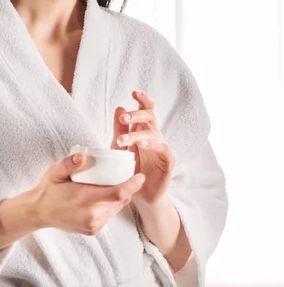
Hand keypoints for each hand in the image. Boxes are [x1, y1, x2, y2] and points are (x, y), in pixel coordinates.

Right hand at [33, 152, 145, 234]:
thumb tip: (83, 156)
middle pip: (120, 200)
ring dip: (119, 197)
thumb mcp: (55, 172)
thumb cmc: (49, 189)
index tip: (141, 176)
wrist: (38, 213)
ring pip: (116, 208)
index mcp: (84, 199)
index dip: (132, 185)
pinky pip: (108, 215)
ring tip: (114, 184)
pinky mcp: (93, 230)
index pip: (117, 193)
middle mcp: (92, 215)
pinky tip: (102, 196)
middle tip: (126, 175)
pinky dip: (109, 205)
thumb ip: (69, 163)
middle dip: (127, 188)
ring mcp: (93, 225)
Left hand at [110, 90, 174, 205]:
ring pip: (153, 133)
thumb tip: (119, 107)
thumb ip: (120, 129)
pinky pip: (163, 148)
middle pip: (150, 117)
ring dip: (136, 134)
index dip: (143, 100)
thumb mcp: (120, 148)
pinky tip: (142, 145)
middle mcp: (154, 136)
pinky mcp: (168, 161)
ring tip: (122, 140)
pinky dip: (152, 145)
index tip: (134, 93)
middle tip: (123, 118)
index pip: (146, 110)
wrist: (141, 194)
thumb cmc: (130, 169)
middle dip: (136, 114)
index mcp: (143, 130)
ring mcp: (162, 147)